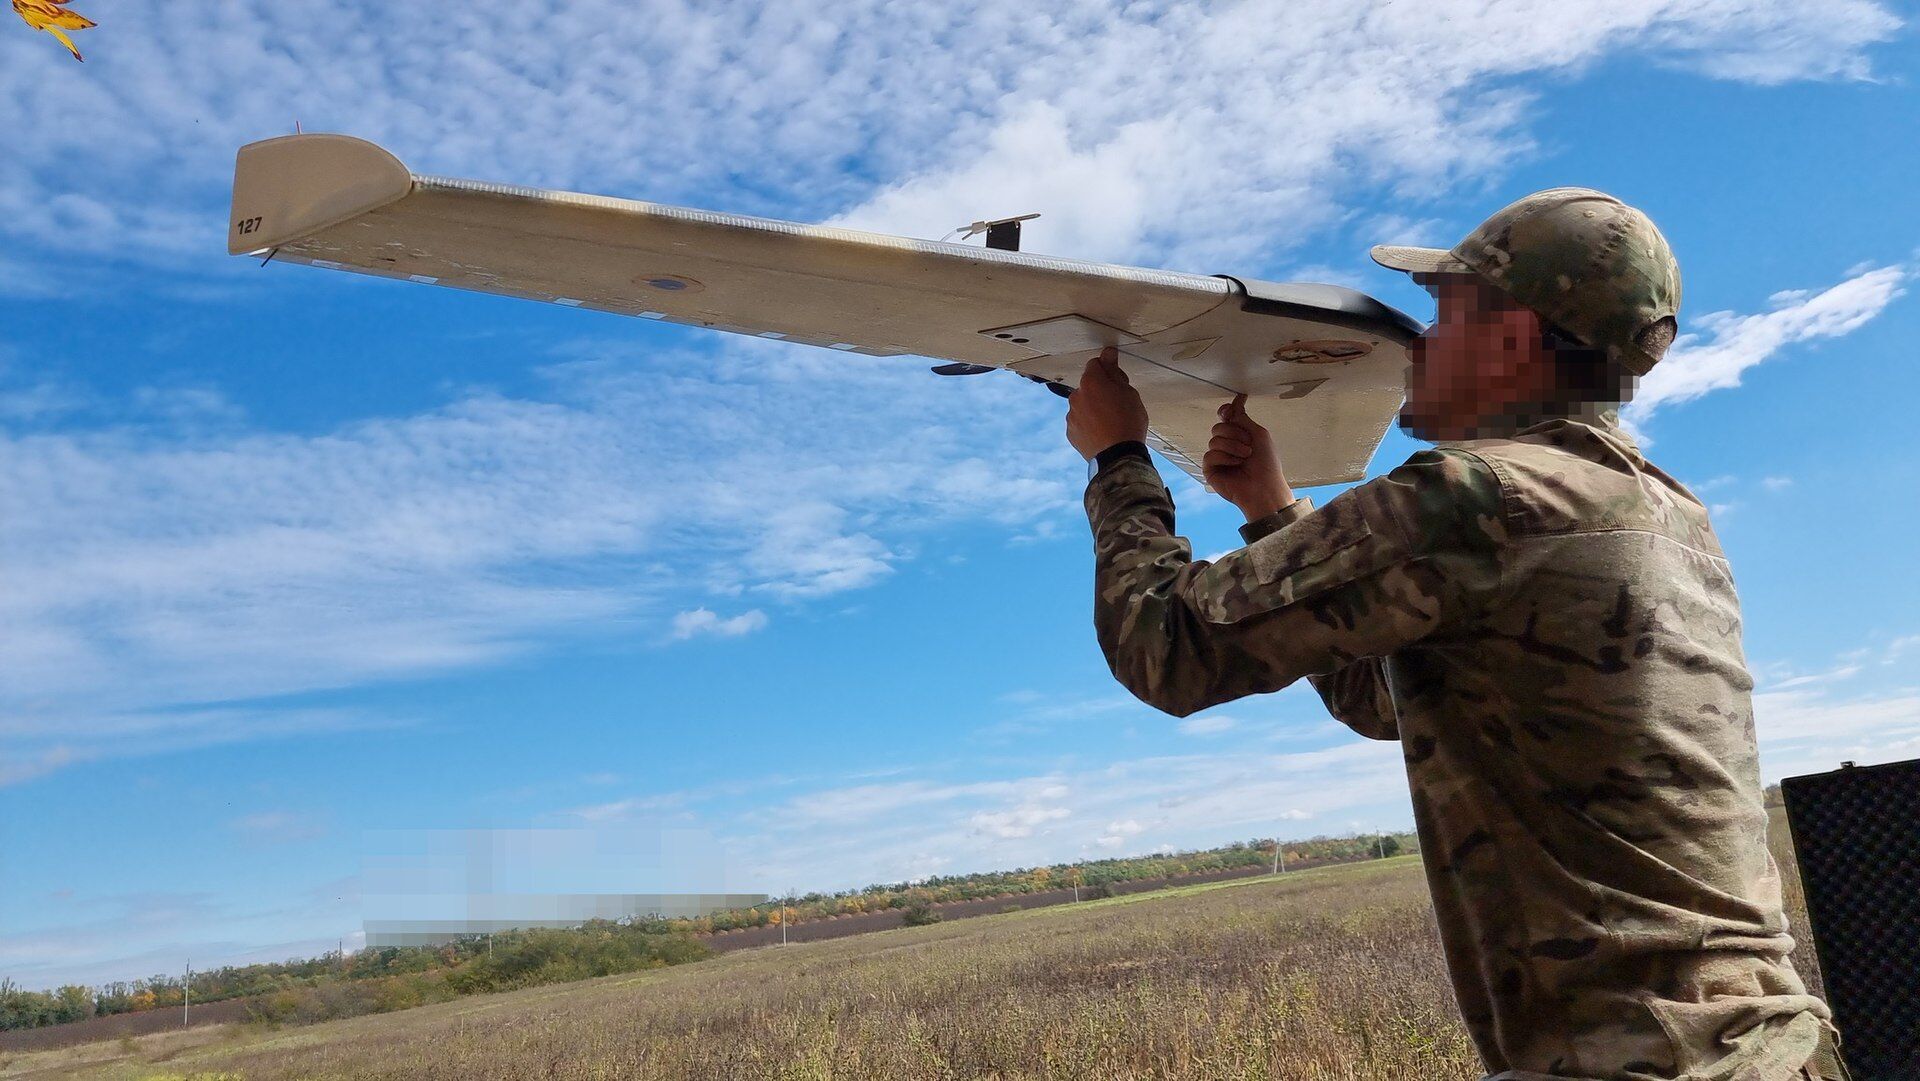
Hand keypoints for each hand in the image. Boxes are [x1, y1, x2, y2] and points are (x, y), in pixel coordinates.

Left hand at [1065, 347, 1148, 459]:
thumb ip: (1114, 372)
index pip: (1095, 364)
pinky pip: (1080, 421)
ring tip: (1111, 421)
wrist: (1118, 457)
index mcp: (1091, 382)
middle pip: (1088, 385)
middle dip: (1100, 390)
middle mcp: (1076, 396)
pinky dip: (1088, 423)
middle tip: (1118, 403)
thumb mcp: (1129, 392)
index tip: (1117, 377)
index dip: (1108, 369)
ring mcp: (1072, 415)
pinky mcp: (1071, 432)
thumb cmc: (1128, 423)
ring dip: (1093, 407)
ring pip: (1083, 404)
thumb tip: (1108, 355)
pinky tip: (1102, 432)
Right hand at [1203, 394, 1293, 520]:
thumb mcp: (1259, 434)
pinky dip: (1225, 458)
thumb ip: (1243, 419)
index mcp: (1239, 435)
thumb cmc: (1266, 463)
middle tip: (1248, 445)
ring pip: (1214, 440)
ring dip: (1233, 446)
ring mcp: (1218, 457)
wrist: (1263, 486)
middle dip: (1234, 433)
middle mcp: (1227, 445)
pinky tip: (1236, 465)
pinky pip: (1210, 455)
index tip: (1230, 409)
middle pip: (1218, 427)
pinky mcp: (1210, 469)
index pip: (1226, 417)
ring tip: (1245, 457)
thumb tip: (1235, 403)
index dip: (1226, 411)